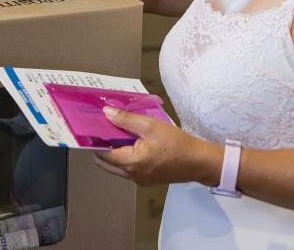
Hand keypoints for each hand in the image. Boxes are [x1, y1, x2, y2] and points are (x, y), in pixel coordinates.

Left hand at [94, 107, 219, 186]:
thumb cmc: (177, 143)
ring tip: (120, 134)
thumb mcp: (151, 126)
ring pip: (116, 167)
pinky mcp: (146, 180)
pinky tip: (133, 143)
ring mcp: (138, 180)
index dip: (96, 139)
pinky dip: (125, 158)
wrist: (199, 162)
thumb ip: (126, 120)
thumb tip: (106, 113)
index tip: (94, 126)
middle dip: (102, 146)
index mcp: (131, 162)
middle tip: (106, 129)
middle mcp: (131, 175)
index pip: (102, 152)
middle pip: (105, 162)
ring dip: (114, 152)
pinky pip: (128, 170)